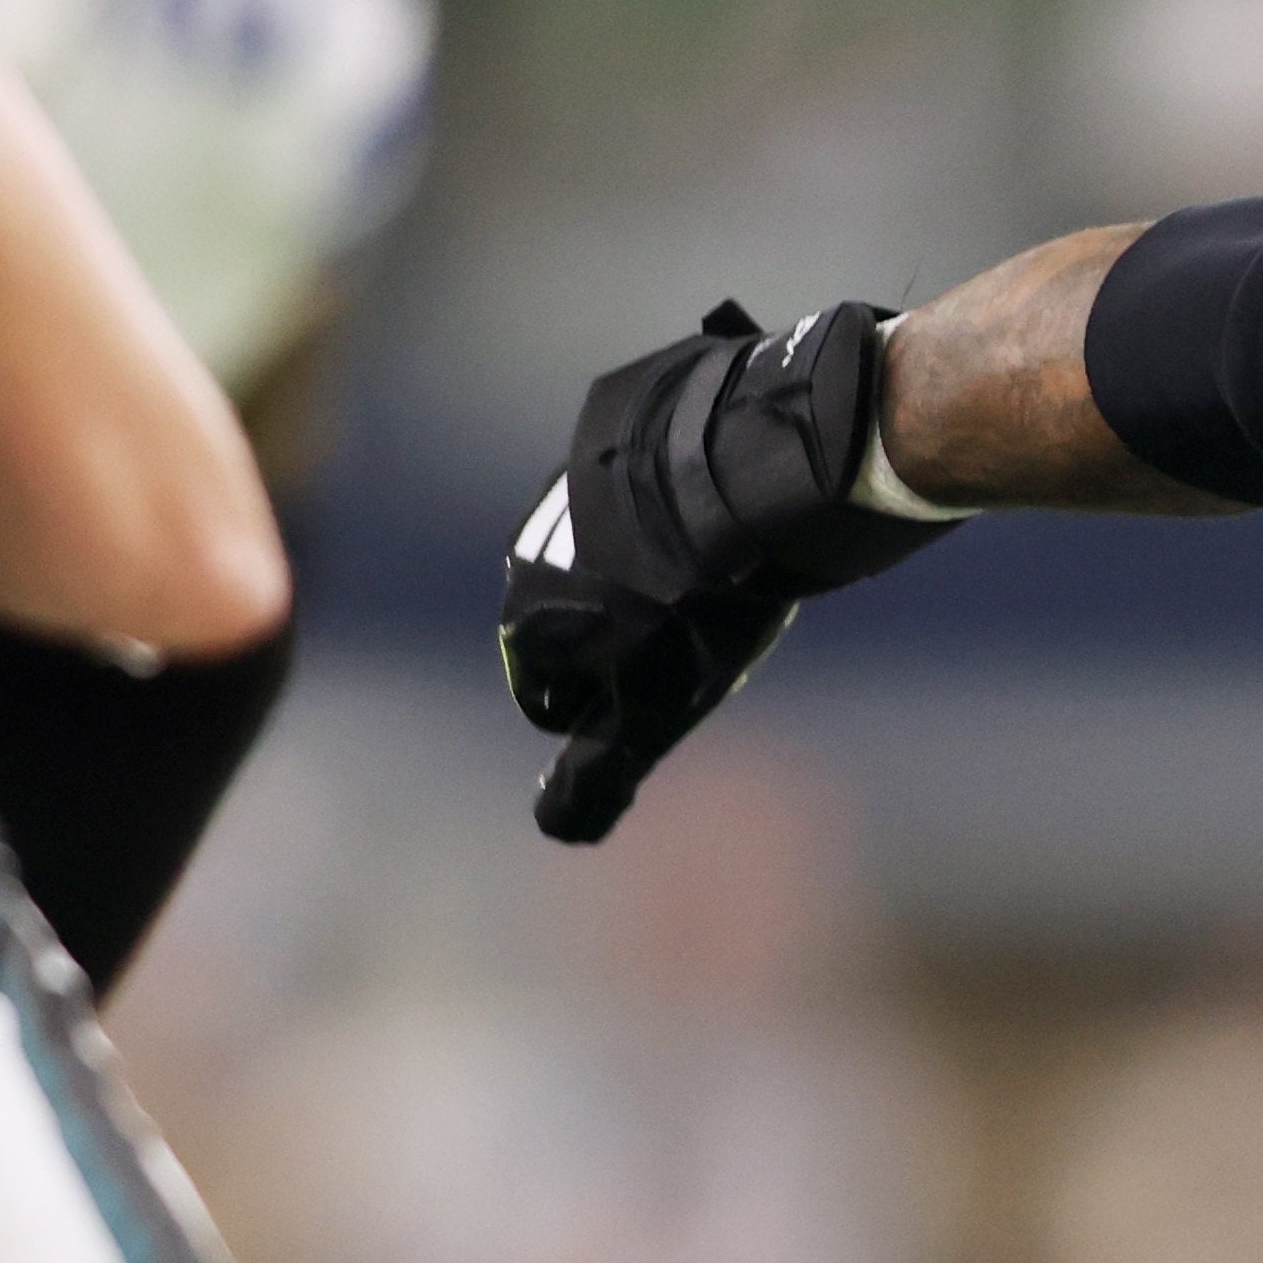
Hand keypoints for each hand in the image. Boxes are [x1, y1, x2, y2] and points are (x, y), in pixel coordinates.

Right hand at [494, 296, 934, 844]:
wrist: (736, 472)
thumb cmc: (696, 608)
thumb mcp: (652, 709)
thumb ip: (599, 772)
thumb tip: (557, 827)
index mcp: (526, 617)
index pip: (544, 696)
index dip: (606, 711)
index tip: (662, 694)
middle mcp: (531, 547)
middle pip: (578, 626)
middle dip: (628, 639)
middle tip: (702, 635)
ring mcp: (572, 485)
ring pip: (609, 558)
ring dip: (651, 574)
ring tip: (724, 579)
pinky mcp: (620, 436)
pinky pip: (638, 497)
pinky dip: (672, 515)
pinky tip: (730, 521)